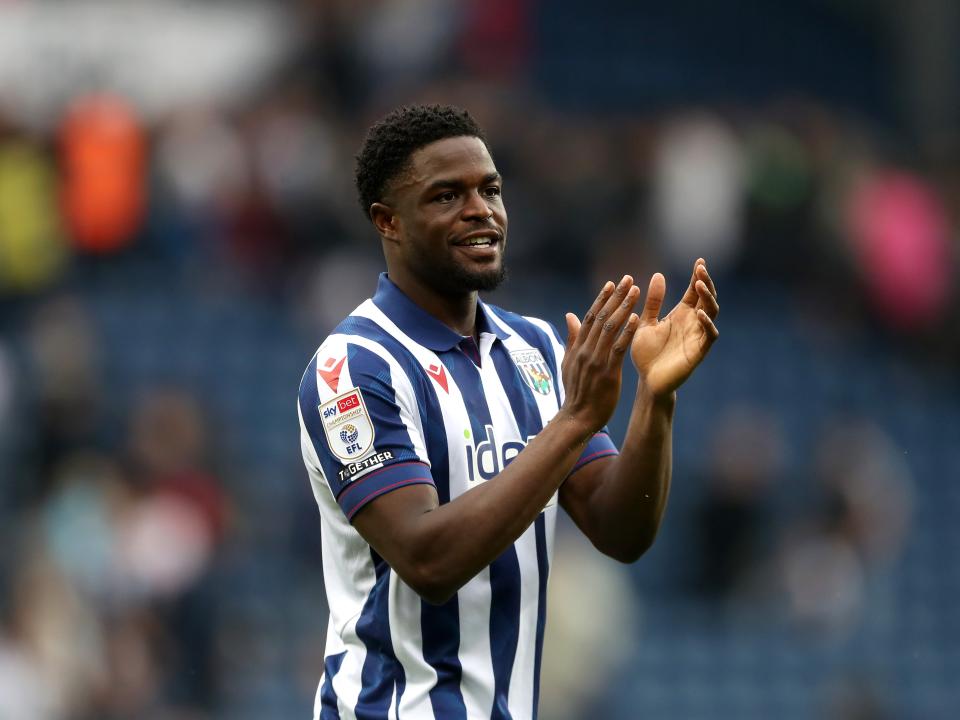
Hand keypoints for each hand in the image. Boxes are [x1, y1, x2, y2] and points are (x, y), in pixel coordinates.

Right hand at [561, 275, 641, 432]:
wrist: (577, 417)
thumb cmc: (576, 392)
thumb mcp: (569, 363)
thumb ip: (572, 339)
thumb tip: (570, 315)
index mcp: (578, 347)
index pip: (589, 317)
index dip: (600, 299)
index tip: (611, 283)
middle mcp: (586, 350)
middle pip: (601, 317)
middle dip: (615, 297)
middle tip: (628, 279)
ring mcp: (596, 361)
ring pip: (610, 328)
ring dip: (624, 308)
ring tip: (635, 291)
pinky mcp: (608, 372)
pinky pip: (618, 349)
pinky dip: (626, 333)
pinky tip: (636, 319)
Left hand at [631, 259, 718, 397]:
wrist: (647, 381)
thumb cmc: (646, 354)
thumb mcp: (646, 322)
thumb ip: (653, 302)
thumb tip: (659, 274)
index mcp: (680, 314)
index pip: (693, 291)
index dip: (698, 276)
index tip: (699, 261)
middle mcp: (692, 323)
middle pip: (705, 298)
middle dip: (705, 282)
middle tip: (700, 268)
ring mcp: (697, 336)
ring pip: (711, 312)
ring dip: (707, 298)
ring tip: (700, 284)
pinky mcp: (699, 351)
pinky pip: (709, 335)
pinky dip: (707, 323)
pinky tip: (699, 313)